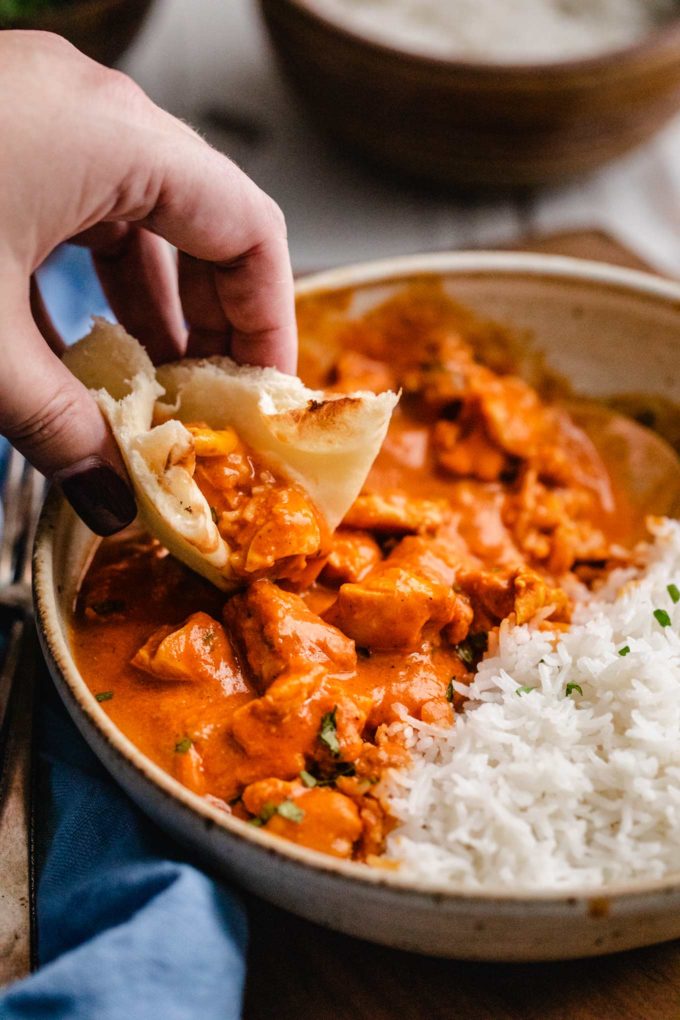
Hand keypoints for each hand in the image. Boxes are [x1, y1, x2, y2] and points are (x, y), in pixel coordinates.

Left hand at [0, 31, 296, 534]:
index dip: (270, 318)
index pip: (248, 228)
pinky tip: (87, 342)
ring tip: (158, 385)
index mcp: (112, 138)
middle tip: (211, 401)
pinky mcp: (0, 135)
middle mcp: (89, 110)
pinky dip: (98, 277)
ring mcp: (40, 113)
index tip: (264, 391)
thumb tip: (110, 500)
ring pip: (141, 214)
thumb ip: (62, 430)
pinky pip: (84, 206)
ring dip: (156, 303)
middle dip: (213, 319)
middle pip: (202, 220)